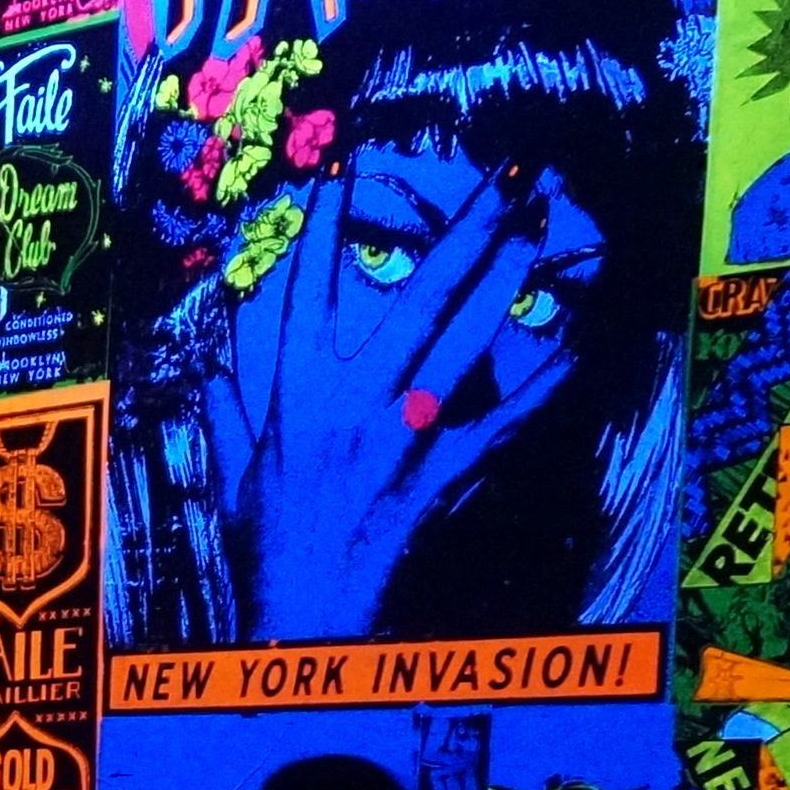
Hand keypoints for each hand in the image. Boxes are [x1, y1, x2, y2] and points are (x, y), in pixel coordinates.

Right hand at [221, 154, 578, 638]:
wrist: (300, 621)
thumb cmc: (263, 548)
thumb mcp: (232, 476)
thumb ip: (228, 415)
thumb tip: (215, 369)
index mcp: (295, 394)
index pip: (308, 290)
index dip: (323, 226)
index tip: (341, 168)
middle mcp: (353, 403)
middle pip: (418, 297)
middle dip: (466, 230)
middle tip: (507, 176)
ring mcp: (404, 437)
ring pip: (466, 342)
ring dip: (507, 281)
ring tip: (540, 228)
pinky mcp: (442, 476)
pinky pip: (502, 424)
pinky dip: (541, 390)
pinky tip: (575, 352)